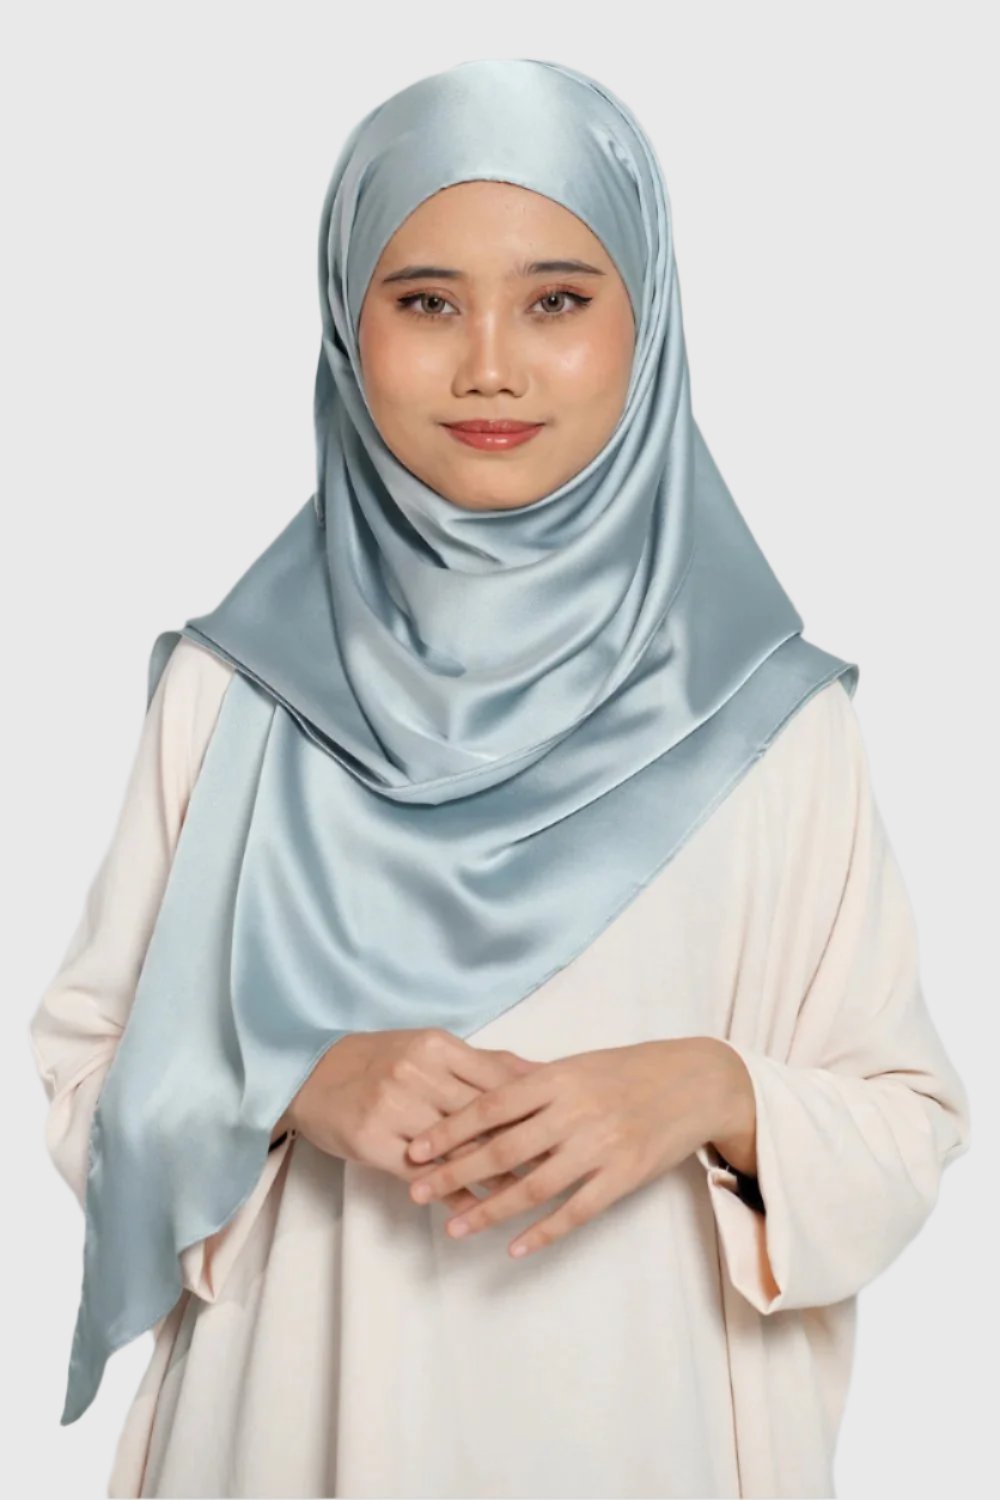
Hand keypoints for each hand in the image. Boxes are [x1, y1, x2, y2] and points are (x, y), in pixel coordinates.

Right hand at [284, 1027, 545, 1216]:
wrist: (307, 1073)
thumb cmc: (377, 1060)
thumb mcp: (428, 1048)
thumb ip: (482, 1063)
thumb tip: (541, 1073)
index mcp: (437, 1046)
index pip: (496, 1080)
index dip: (533, 1107)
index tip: (565, 1127)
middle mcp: (417, 1072)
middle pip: (481, 1115)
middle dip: (521, 1143)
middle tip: (558, 1166)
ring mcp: (393, 1106)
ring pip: (454, 1146)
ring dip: (491, 1174)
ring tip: (525, 1194)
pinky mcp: (372, 1140)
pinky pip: (421, 1172)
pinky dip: (449, 1191)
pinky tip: (473, 1208)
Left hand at [405, 1037, 750, 1258]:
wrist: (694, 1082)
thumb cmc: (628, 1071)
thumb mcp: (577, 1065)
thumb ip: (532, 1084)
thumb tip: (478, 1100)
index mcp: (557, 1078)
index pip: (490, 1106)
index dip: (450, 1130)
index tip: (415, 1149)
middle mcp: (574, 1111)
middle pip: (502, 1149)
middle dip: (454, 1173)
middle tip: (417, 1193)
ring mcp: (600, 1146)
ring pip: (533, 1186)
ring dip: (489, 1210)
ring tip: (453, 1228)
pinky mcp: (624, 1176)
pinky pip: (576, 1211)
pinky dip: (542, 1232)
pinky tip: (513, 1247)